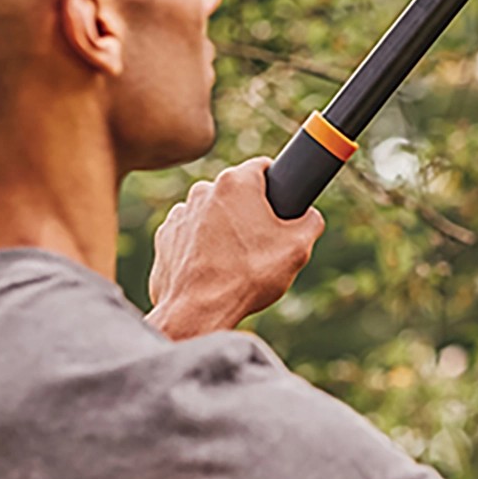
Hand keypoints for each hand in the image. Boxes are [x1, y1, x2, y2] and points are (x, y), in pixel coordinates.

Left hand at [147, 158, 324, 339]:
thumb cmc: (248, 276)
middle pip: (237, 191)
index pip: (264, 167)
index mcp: (236, 183)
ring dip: (225, 227)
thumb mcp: (298, 247)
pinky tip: (214, 268)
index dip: (278, 183)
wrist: (197, 312)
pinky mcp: (166, 237)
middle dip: (251, 210)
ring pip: (213, 212)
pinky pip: (192, 232)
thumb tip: (309, 216)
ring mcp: (181, 213)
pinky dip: (203, 245)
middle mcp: (204, 191)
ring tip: (237, 260)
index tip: (283, 203)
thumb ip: (311, 221)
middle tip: (264, 240)